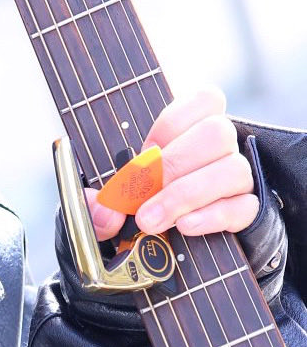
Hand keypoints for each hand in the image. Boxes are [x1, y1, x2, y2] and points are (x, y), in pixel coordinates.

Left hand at [84, 86, 257, 241]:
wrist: (164, 247)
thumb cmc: (138, 204)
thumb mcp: (113, 196)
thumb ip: (100, 201)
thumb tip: (104, 212)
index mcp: (193, 127)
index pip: (205, 99)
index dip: (172, 123)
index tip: (146, 150)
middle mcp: (221, 148)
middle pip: (218, 133)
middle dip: (173, 165)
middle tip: (141, 196)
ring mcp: (238, 178)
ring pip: (233, 170)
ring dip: (186, 195)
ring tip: (151, 220)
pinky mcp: (247, 210)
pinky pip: (243, 207)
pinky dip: (212, 217)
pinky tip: (185, 226)